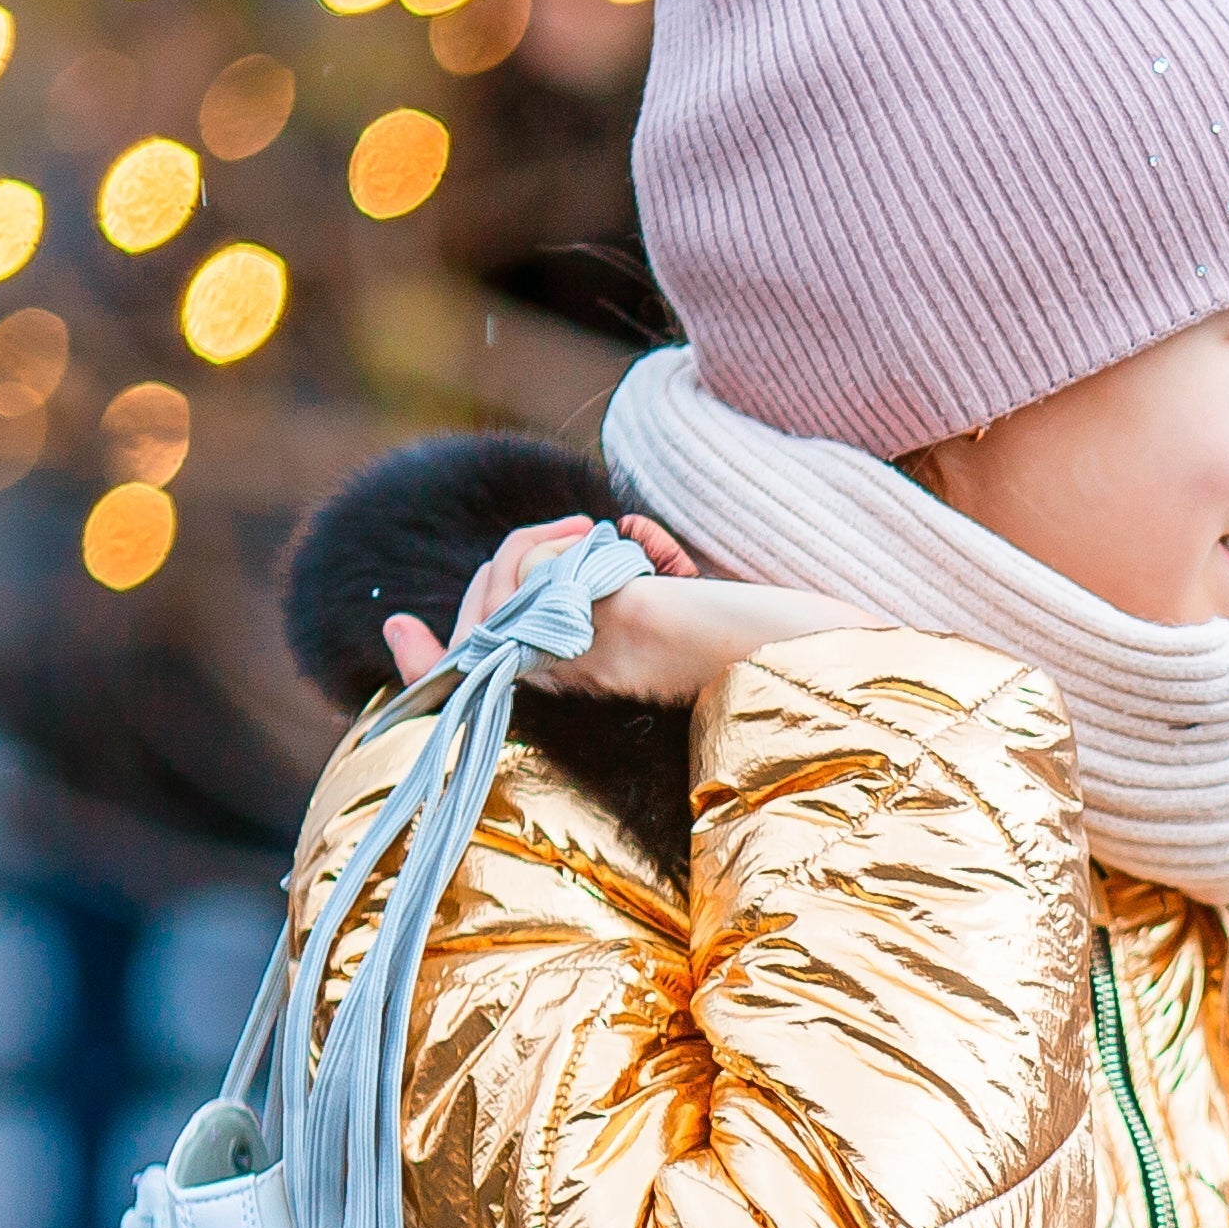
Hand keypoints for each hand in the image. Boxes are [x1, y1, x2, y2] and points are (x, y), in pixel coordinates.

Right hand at [374, 514, 876, 703]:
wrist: (829, 655)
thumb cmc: (770, 643)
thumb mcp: (679, 617)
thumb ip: (625, 599)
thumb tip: (604, 544)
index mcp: (593, 695)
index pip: (478, 692)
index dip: (427, 669)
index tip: (399, 627)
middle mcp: (582, 687)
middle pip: (480, 621)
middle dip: (506, 564)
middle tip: (576, 532)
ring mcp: (591, 657)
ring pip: (504, 584)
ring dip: (543, 541)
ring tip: (606, 536)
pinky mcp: (615, 621)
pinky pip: (545, 561)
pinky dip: (577, 536)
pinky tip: (641, 544)